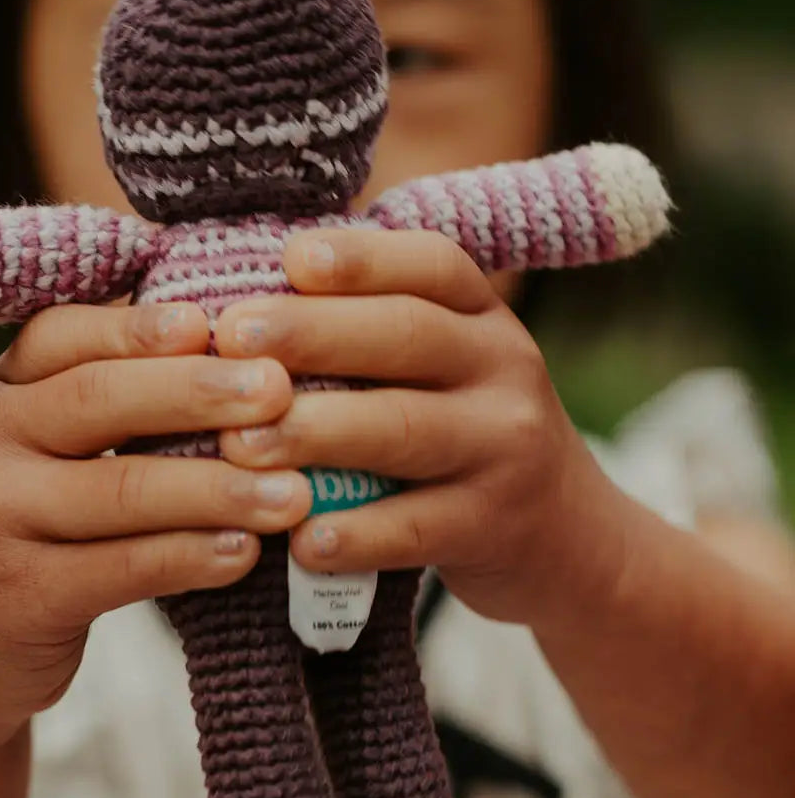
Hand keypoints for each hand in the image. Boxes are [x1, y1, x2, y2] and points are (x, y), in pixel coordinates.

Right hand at [0, 302, 311, 755]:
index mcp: (2, 391)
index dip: (141, 327)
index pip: (64, 335)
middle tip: (279, 391)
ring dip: (217, 488)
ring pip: (120, 489)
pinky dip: (190, 557)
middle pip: (97, 399)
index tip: (215, 325)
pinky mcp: (18, 598)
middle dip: (197, 392)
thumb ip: (115, 394)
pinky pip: (120, 569)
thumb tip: (225, 338)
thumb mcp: (49, 448)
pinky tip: (245, 553)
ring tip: (294, 492)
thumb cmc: (35, 528)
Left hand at [215, 228, 629, 629]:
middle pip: (407, 335)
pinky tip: (300, 538)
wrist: (567, 535)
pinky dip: (356, 534)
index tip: (290, 259)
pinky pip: (416, 528)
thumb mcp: (448, 364)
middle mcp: (503, 368)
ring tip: (240, 443)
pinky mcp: (492, 526)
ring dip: (317, 432)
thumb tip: (250, 295)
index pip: (430, 265)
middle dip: (312, 334)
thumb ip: (373, 328)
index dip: (361, 258)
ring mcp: (504, 449)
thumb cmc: (465, 431)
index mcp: (482, 316)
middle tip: (230, 339)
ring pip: (406, 428)